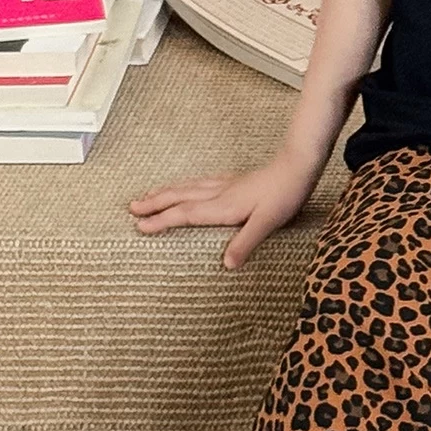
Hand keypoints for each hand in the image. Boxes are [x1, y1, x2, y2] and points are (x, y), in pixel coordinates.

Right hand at [127, 155, 318, 270]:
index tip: (139, 225)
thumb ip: (246, 242)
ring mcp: (226, 184)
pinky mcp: (234, 180)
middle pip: (180, 197)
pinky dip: (185, 185)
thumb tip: (226, 265)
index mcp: (223, 206)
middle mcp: (219, 194)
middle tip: (131, 207)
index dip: (162, 220)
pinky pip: (200, 182)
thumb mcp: (268, 222)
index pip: (185, 214)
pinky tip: (186, 186)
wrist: (298, 165)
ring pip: (188, 187)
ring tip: (148, 195)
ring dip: (166, 192)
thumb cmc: (285, 195)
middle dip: (155, 203)